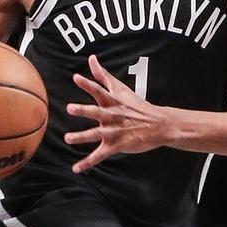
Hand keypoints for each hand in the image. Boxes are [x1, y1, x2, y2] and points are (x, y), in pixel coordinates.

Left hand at [64, 55, 167, 173]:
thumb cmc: (136, 105)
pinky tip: (76, 168)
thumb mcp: (120, 88)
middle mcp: (112, 115)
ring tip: (68, 138)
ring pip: (96, 134)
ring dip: (82, 136)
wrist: (158, 125)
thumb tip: (91, 58)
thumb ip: (102, 74)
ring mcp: (114, 131)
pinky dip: (88, 163)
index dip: (88, 84)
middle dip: (84, 110)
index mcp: (112, 101)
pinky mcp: (116, 145)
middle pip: (96, 111)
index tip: (76, 78)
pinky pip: (99, 155)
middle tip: (70, 108)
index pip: (98, 90)